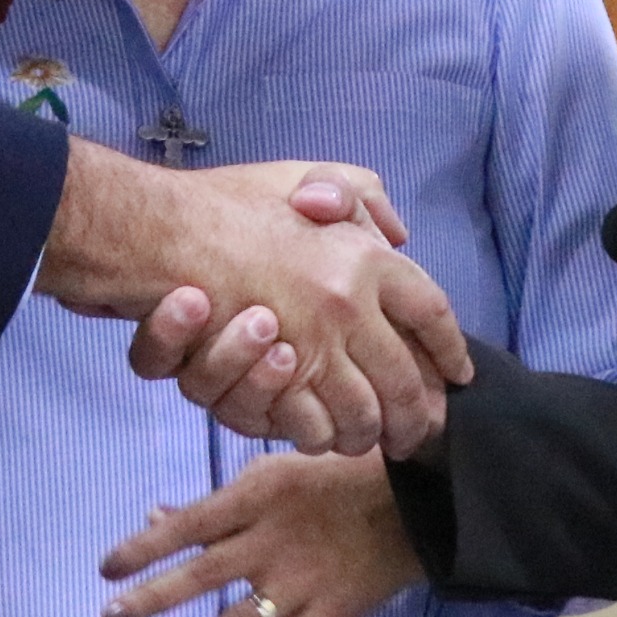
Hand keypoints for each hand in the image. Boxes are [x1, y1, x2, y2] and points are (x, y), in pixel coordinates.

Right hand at [41, 148, 466, 457]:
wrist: (158, 233)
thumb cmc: (223, 205)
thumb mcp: (300, 176)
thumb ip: (355, 193)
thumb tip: (397, 229)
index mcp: (364, 259)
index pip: (431, 312)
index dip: (449, 348)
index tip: (459, 371)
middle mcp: (347, 304)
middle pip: (406, 379)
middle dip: (418, 413)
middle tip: (423, 429)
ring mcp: (310, 345)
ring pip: (362, 414)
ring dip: (370, 433)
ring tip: (374, 440)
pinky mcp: (269, 380)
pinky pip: (312, 427)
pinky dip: (320, 438)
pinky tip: (326, 436)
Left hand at [96, 452, 423, 616]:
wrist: (411, 509)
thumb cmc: (334, 482)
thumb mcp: (274, 473)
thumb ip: (217, 503)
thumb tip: (156, 516)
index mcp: (257, 497)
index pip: (189, 524)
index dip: (146, 546)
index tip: (107, 569)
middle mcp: (272, 542)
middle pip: (203, 575)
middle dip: (153, 600)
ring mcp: (299, 584)